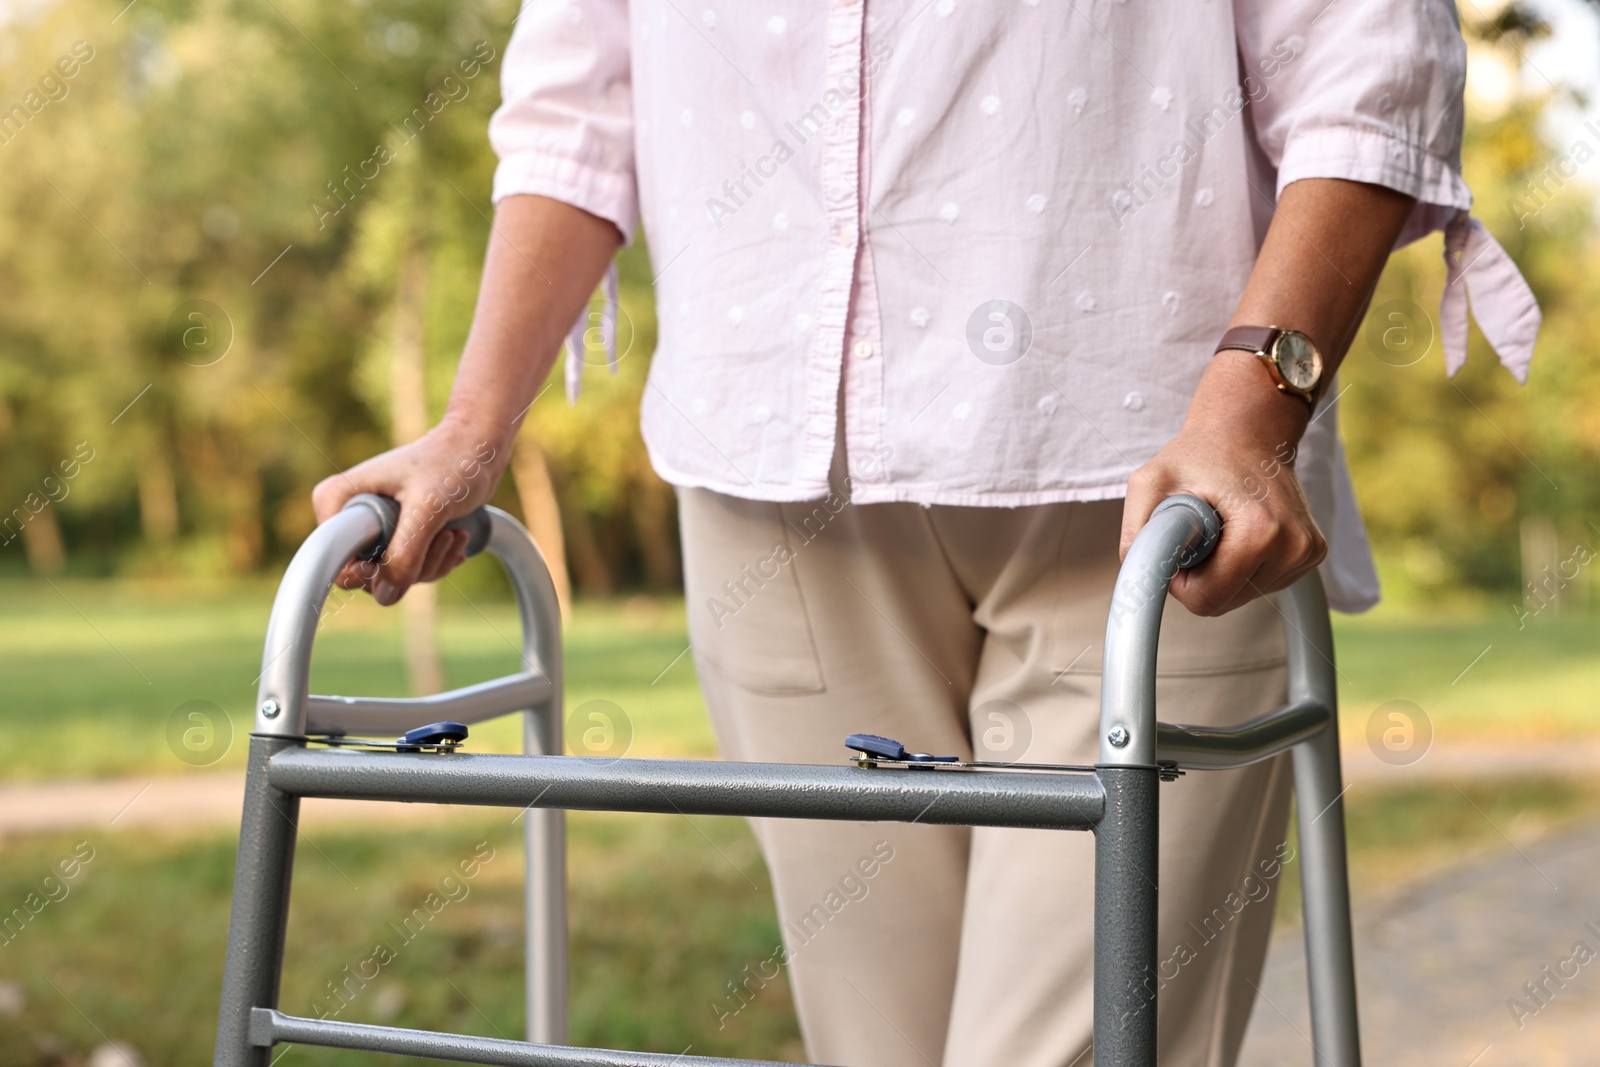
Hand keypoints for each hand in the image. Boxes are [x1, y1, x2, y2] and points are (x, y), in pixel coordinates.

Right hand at [311, 417, 510, 604]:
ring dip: (430, 563)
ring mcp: (372, 529)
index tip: (407, 552)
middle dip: (412, 566)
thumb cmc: (452, 465)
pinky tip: (456, 538)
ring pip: (392, 575)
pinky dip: (436, 561)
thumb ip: (406, 552)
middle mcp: (348, 516)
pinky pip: (409, 570)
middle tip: (442, 537)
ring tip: (454, 534)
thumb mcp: (429, 508)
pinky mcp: (395, 536)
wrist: (478, 448)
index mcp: (338, 499)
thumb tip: (386, 595)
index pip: (333, 558)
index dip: (366, 572)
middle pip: (366, 574)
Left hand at [1120, 352, 1326, 616]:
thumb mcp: (1150, 483)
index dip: (1179, 581)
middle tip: (1197, 531)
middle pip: (1224, 603)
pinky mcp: (1310, 553)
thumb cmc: (1198, 454)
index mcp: (1262, 531)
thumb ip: (1137, 533)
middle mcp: (1294, 546)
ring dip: (1220, 572)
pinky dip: (1241, 566)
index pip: (1207, 600)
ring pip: (1242, 597)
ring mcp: (1307, 551)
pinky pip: (1261, 584)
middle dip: (1200, 577)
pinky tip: (1240, 531)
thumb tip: (1140, 578)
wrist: (1247, 430)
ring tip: (1221, 526)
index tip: (1177, 546)